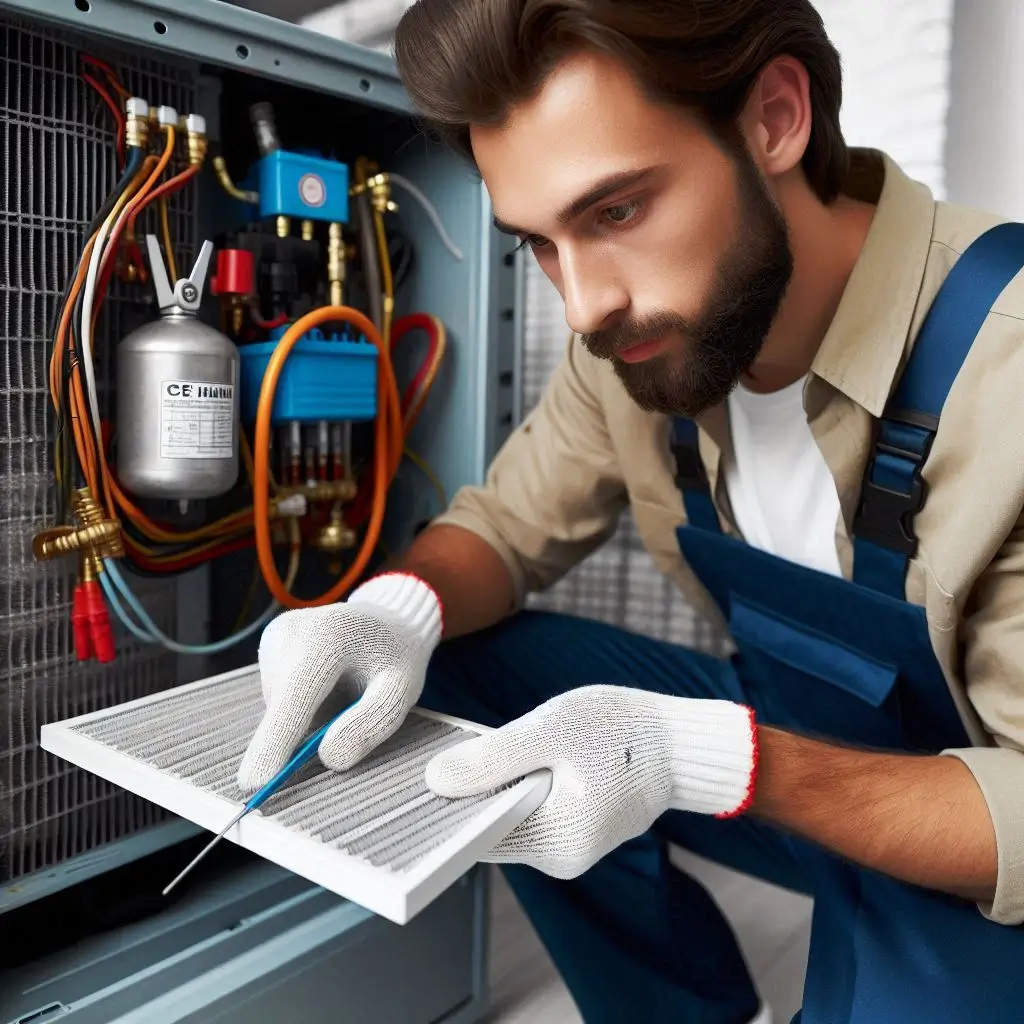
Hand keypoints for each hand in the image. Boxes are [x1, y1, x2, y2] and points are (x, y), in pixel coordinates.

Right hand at [237, 572, 441, 793]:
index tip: (255, 781)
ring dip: (306, 716)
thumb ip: (372, 724)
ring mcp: (276, 635)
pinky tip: (325, 683)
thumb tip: (328, 757)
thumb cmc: (396, 657)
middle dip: (302, 735)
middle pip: (283, 706)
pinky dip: (299, 704)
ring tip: (343, 688)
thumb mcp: (401, 691)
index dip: (276, 740)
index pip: (297, 696)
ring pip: (278, 705)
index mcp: (330, 635)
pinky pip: (277, 696)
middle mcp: (293, 630)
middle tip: (348, 717)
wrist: (386, 619)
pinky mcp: (269, 644)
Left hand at [425, 685, 756, 878]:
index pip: (476, 834)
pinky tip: (508, 759)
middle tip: (444, 752)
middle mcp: (559, 857)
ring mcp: (569, 847)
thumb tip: (436, 780)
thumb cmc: (624, 730)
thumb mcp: (554, 730)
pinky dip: (515, 789)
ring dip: (492, 787)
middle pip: (489, 828)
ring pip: (508, 819)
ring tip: (475, 751)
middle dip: (467, 793)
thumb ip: (495, 758)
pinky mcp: (575, 831)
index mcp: (555, 841)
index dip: (445, 805)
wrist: (682, 743)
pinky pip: (529, 814)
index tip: (420, 774)